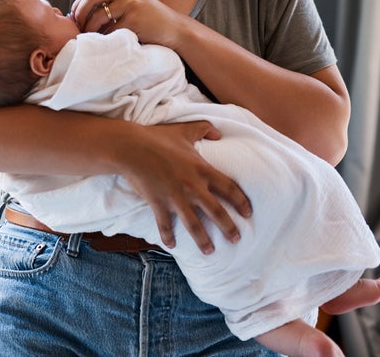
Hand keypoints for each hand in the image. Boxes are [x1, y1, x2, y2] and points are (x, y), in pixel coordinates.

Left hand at [70, 0, 186, 47]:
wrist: (175, 30)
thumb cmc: (148, 21)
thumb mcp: (130, 4)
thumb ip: (111, 3)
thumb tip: (79, 14)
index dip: (78, 5)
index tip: (74, 19)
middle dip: (79, 14)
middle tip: (77, 28)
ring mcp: (132, 3)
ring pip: (98, 16)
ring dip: (89, 29)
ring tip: (90, 38)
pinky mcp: (135, 18)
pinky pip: (110, 30)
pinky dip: (104, 38)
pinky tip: (106, 42)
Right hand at [116, 121, 251, 253]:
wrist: (131, 147)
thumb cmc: (157, 137)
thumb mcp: (184, 130)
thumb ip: (204, 128)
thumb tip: (219, 133)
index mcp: (202, 170)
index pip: (229, 188)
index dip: (241, 202)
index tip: (248, 213)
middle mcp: (193, 186)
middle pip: (217, 212)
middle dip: (229, 227)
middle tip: (236, 239)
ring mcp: (176, 197)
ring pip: (194, 224)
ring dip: (203, 240)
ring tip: (210, 251)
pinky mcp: (158, 203)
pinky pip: (165, 224)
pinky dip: (168, 236)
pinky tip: (172, 245)